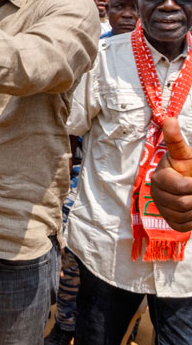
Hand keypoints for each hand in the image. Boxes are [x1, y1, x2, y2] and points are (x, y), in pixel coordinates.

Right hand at [151, 117, 191, 231]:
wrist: (189, 183)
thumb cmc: (188, 167)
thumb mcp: (184, 154)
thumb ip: (176, 140)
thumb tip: (169, 119)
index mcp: (159, 177)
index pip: (178, 187)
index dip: (191, 186)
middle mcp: (156, 194)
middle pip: (183, 203)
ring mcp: (161, 208)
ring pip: (184, 215)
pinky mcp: (168, 221)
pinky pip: (183, 226)